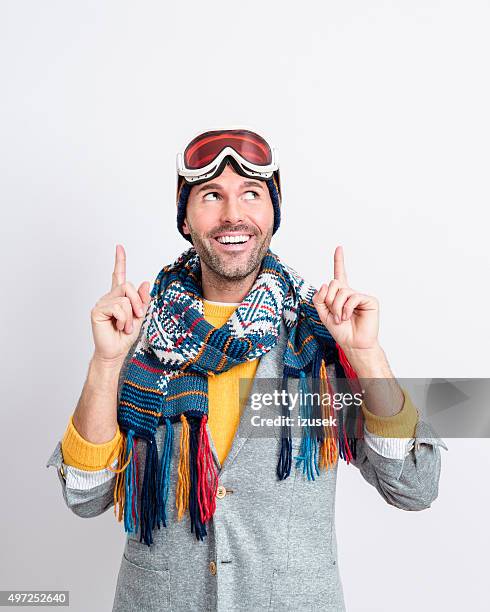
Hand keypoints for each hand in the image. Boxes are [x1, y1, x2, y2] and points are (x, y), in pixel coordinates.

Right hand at [90, 244, 150, 365]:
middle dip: (137, 302)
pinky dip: (123, 319)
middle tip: (137, 317)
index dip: (119, 261)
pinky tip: (118, 326)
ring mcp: (102, 303)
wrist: (115, 352)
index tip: (119, 247)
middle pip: (127, 286)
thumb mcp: (140, 316)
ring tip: (124, 326)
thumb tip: (146, 282)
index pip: (118, 275)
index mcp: (119, 297)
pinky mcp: (97, 310)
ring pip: (124, 298)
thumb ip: (143, 300)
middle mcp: (109, 297)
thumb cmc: (125, 336)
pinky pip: (118, 307)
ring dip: (130, 315)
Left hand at [312, 246, 378, 350]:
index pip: (339, 274)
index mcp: (340, 294)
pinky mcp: (369, 300)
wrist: (353, 344)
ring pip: (341, 291)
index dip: (339, 261)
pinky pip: (352, 297)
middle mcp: (350, 292)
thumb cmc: (341, 331)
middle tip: (335, 314)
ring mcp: (360, 296)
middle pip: (333, 284)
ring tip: (342, 318)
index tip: (339, 248)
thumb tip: (325, 284)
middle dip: (330, 301)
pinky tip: (348, 316)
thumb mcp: (323, 314)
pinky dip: (346, 309)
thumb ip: (319, 298)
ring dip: (337, 307)